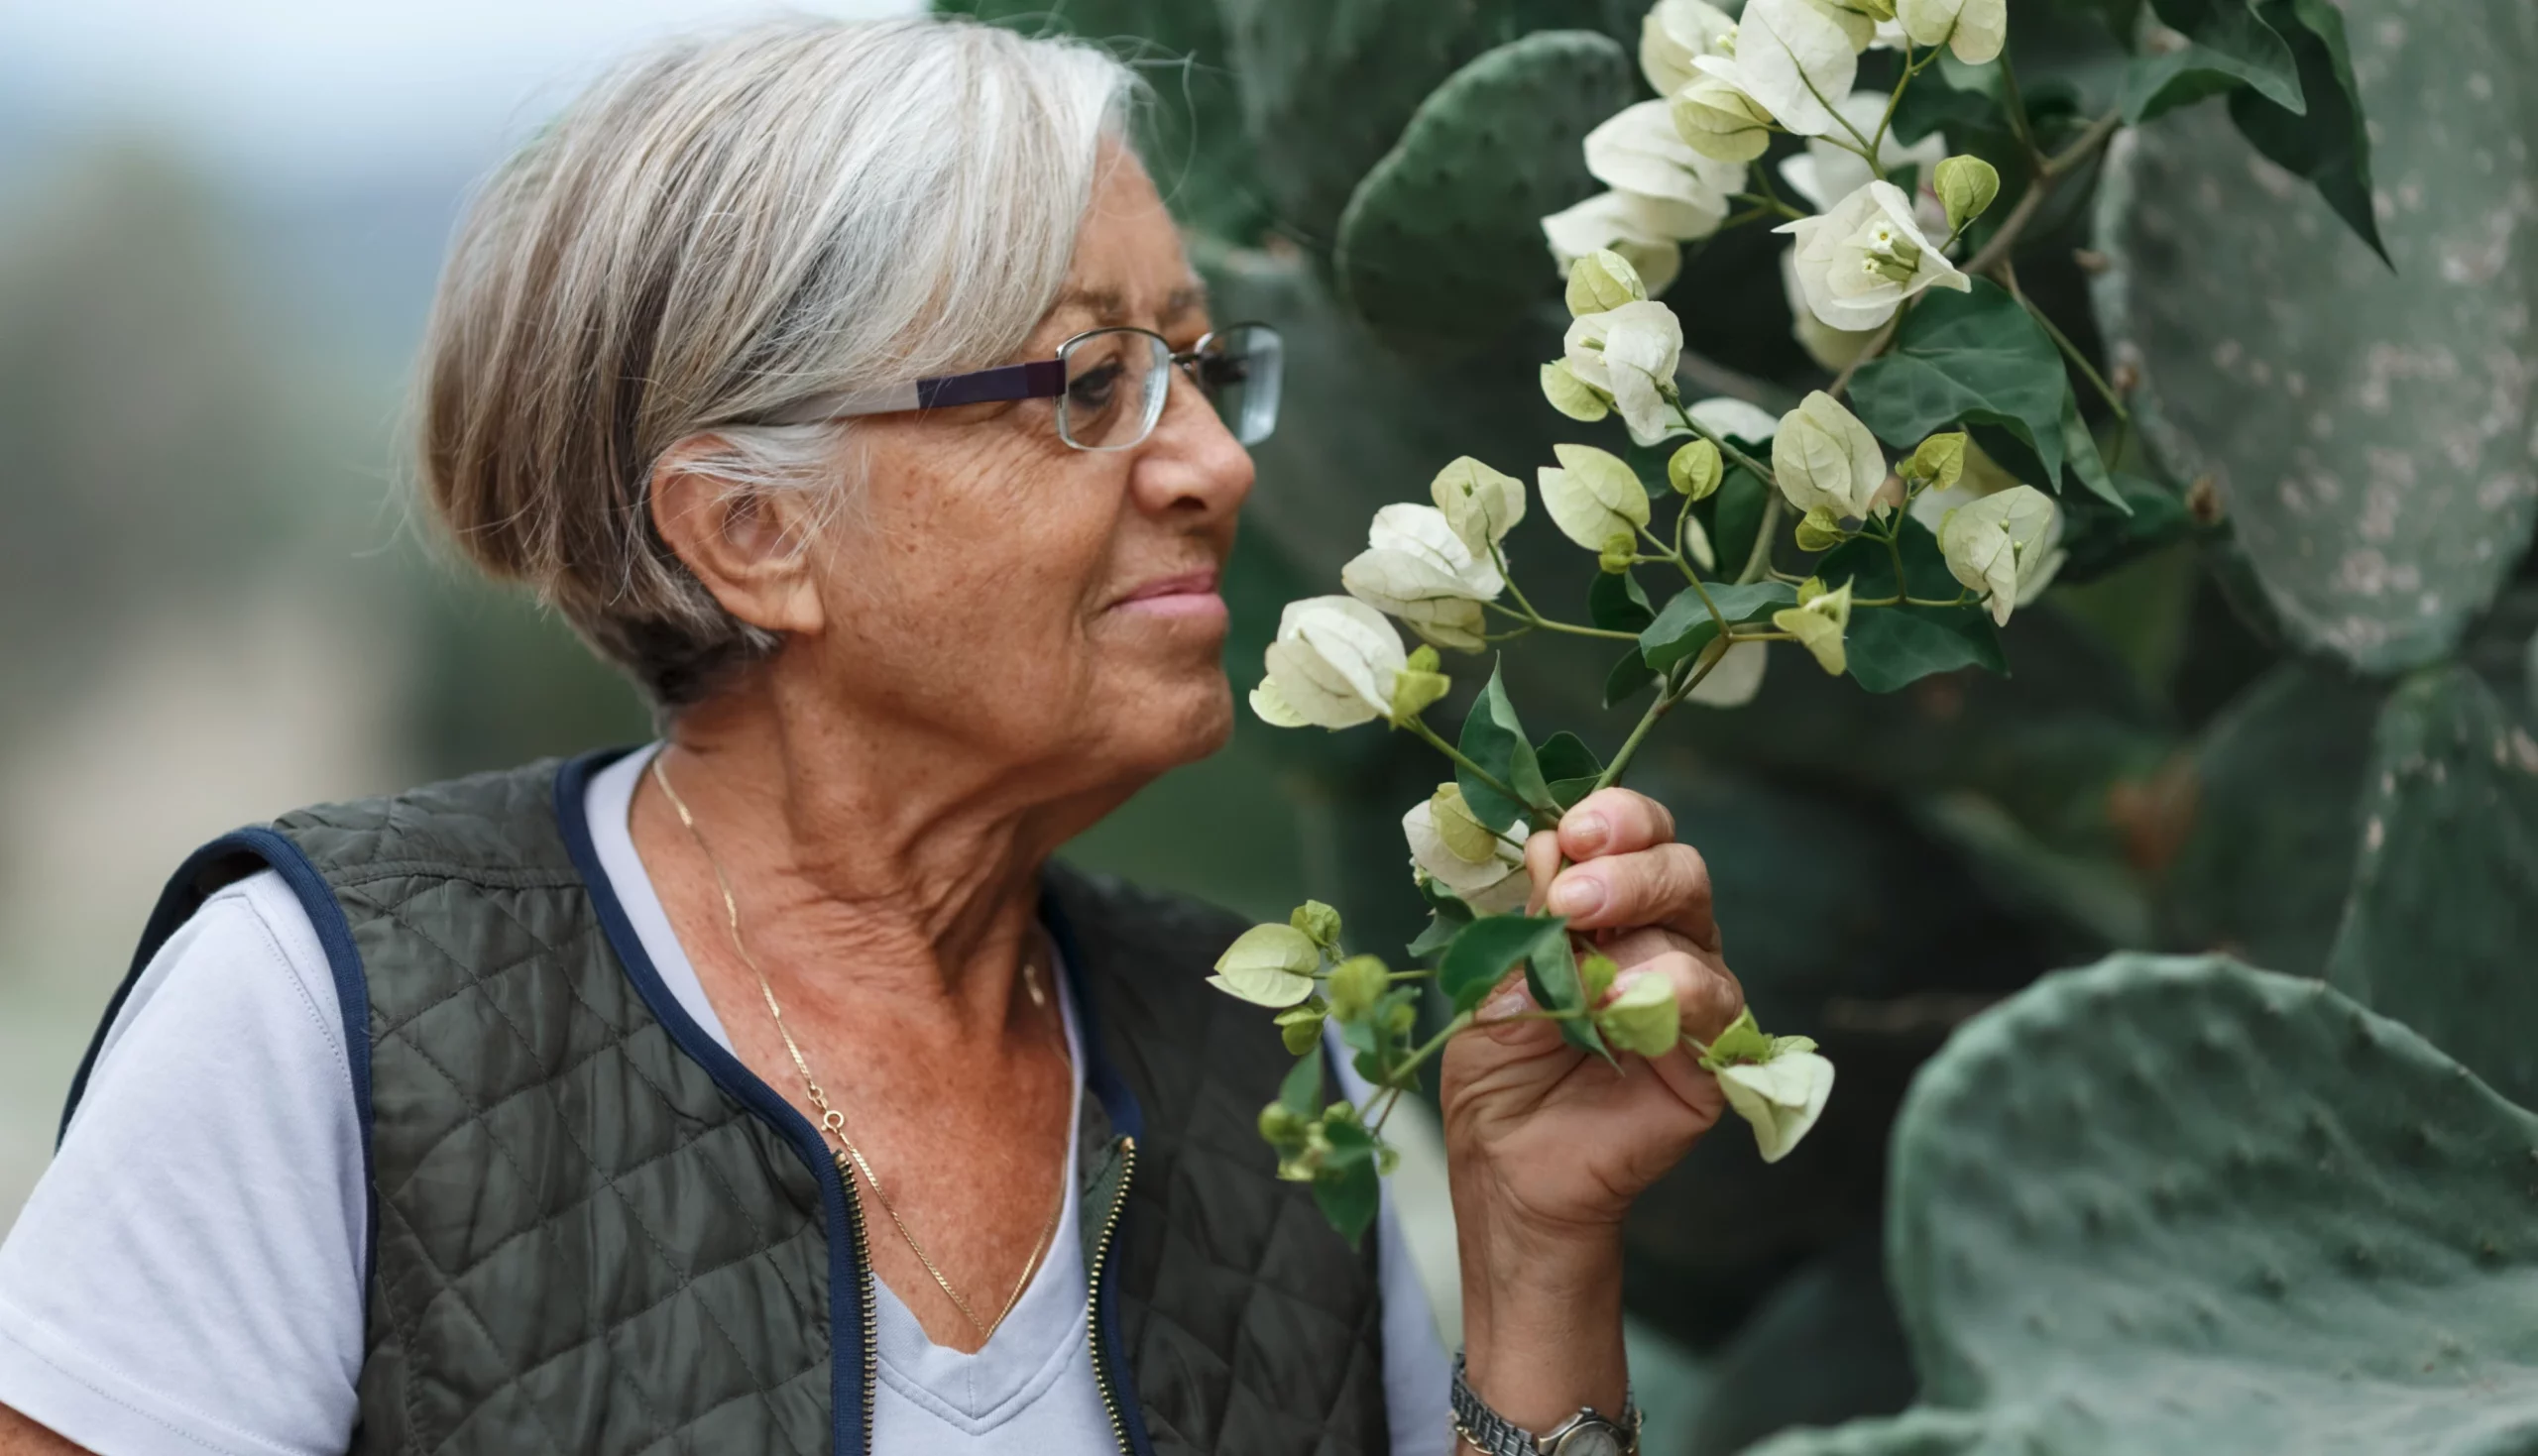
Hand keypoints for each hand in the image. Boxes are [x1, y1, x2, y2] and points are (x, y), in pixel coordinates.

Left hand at [1440, 787, 1743, 1438]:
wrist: (1511, 1177)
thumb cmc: (1498, 1081)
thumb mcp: (1491, 991)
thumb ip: (1526, 925)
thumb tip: (1551, 846)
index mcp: (1603, 913)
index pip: (1629, 837)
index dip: (1612, 819)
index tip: (1572, 830)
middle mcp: (1658, 941)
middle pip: (1677, 866)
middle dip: (1628, 867)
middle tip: (1573, 896)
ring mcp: (1691, 995)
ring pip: (1695, 925)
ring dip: (1638, 931)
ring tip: (1582, 976)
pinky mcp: (1713, 1054)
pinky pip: (1712, 1001)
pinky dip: (1667, 992)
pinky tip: (1616, 1007)